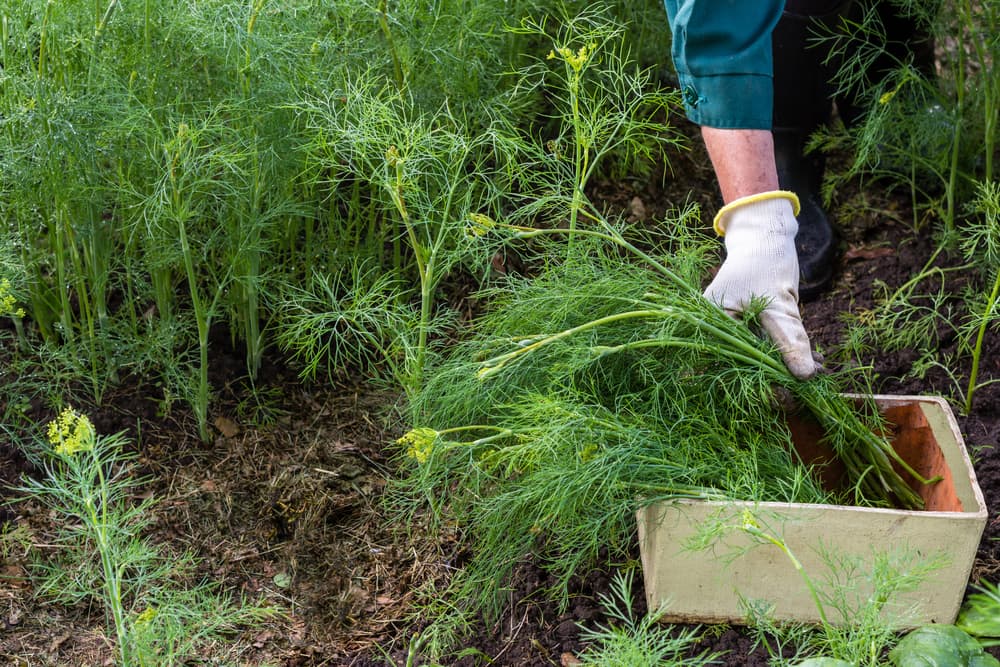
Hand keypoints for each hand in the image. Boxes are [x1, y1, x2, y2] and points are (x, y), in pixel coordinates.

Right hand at [703, 191, 817, 379]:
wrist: (766, 236)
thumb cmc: (763, 262)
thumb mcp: (778, 304)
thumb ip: (789, 340)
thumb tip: (805, 377)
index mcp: (710, 325)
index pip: (730, 366)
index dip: (756, 385)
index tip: (786, 398)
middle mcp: (718, 330)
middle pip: (746, 365)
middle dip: (779, 377)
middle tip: (809, 384)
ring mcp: (735, 328)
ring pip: (761, 357)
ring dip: (789, 365)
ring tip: (818, 369)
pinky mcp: (752, 325)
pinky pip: (769, 345)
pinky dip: (790, 352)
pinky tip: (814, 359)